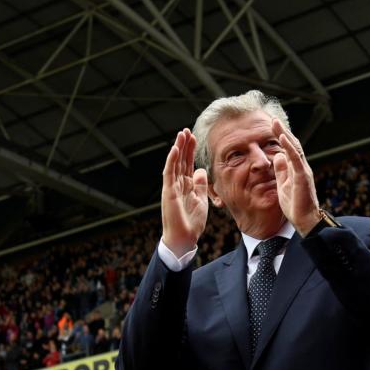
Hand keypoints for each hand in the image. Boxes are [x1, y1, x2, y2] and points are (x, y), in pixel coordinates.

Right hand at [161, 128, 207, 254]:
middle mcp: (177, 184)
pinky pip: (169, 173)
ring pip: (174, 163)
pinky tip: (175, 148)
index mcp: (186, 186)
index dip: (190, 151)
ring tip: (181, 134)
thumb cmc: (192, 222)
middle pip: (181, 161)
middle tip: (186, 130)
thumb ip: (200, 185)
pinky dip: (171, 160)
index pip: (188, 164)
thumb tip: (201, 170)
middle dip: (184, 145)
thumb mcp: (201, 200)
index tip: (194, 137)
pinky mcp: (168, 192)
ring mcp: (172, 187)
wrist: (184, 238)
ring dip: (178, 148)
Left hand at [271, 118, 320, 234]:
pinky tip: (283, 138)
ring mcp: (303, 171)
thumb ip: (281, 171)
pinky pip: (296, 159)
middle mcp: (301, 167)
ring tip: (276, 124)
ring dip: (285, 135)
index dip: (281, 137)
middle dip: (283, 131)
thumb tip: (278, 156)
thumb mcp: (283, 185)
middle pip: (293, 145)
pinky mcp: (303, 177)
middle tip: (273, 119)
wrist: (305, 221)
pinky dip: (289, 147)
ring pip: (295, 148)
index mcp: (296, 169)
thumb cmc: (296, 206)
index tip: (273, 126)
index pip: (289, 149)